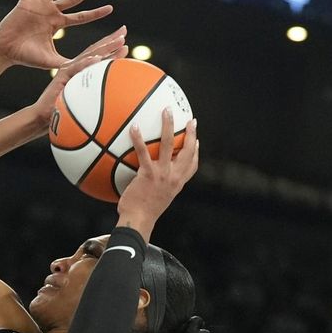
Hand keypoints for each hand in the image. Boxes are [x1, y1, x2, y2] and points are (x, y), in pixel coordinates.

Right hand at [0, 0, 114, 68]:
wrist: (5, 51)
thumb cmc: (26, 57)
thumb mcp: (52, 61)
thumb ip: (69, 64)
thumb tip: (87, 67)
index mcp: (58, 24)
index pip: (81, 17)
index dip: (95, 13)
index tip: (110, 8)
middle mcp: (51, 12)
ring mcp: (39, 5)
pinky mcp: (27, 1)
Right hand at [26, 29, 127, 128]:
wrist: (42, 116)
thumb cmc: (62, 109)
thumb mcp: (82, 98)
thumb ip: (93, 92)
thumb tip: (112, 95)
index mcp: (80, 69)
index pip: (97, 53)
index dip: (109, 44)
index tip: (123, 36)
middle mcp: (74, 66)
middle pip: (95, 50)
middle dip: (110, 39)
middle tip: (124, 31)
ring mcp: (68, 70)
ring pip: (89, 56)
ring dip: (105, 47)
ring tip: (119, 40)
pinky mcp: (61, 78)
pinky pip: (75, 70)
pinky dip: (86, 63)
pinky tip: (97, 58)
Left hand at [117, 108, 198, 230]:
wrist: (139, 222)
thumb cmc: (143, 214)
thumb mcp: (156, 200)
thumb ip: (156, 188)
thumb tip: (147, 181)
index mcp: (177, 184)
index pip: (192, 166)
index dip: (196, 152)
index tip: (197, 140)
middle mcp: (174, 177)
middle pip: (188, 151)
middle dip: (191, 133)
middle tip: (191, 120)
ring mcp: (163, 174)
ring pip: (170, 144)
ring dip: (169, 125)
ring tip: (167, 111)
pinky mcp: (148, 174)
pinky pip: (143, 152)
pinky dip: (139, 138)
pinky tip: (134, 127)